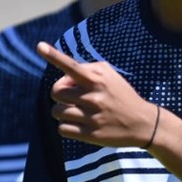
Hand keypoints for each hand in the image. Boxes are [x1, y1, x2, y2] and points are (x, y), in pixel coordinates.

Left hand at [36, 42, 157, 147]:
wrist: (142, 123)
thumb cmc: (120, 95)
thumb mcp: (109, 76)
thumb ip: (86, 70)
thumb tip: (64, 78)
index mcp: (98, 79)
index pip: (72, 66)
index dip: (54, 56)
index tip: (39, 46)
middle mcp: (94, 96)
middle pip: (56, 92)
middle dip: (60, 94)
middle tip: (72, 97)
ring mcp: (92, 116)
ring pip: (56, 111)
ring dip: (62, 111)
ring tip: (76, 111)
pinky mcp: (90, 135)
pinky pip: (62, 129)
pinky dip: (66, 126)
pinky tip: (78, 124)